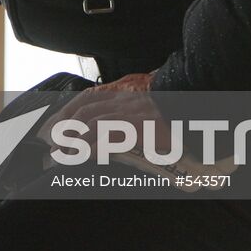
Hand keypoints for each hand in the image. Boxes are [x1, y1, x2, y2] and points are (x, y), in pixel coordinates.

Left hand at [37, 70, 171, 155]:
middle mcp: (124, 101)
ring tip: (68, 155)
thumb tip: (108, 134)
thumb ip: (127, 117)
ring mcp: (132, 112)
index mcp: (124, 95)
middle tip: (58, 146)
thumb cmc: (172, 117)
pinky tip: (87, 154)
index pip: (88, 97)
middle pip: (85, 109)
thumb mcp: (146, 112)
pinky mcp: (140, 126)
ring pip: (93, 121)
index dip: (69, 111)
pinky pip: (110, 133)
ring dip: (77, 139)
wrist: (193, 115)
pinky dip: (94, 144)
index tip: (58, 127)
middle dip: (67, 128)